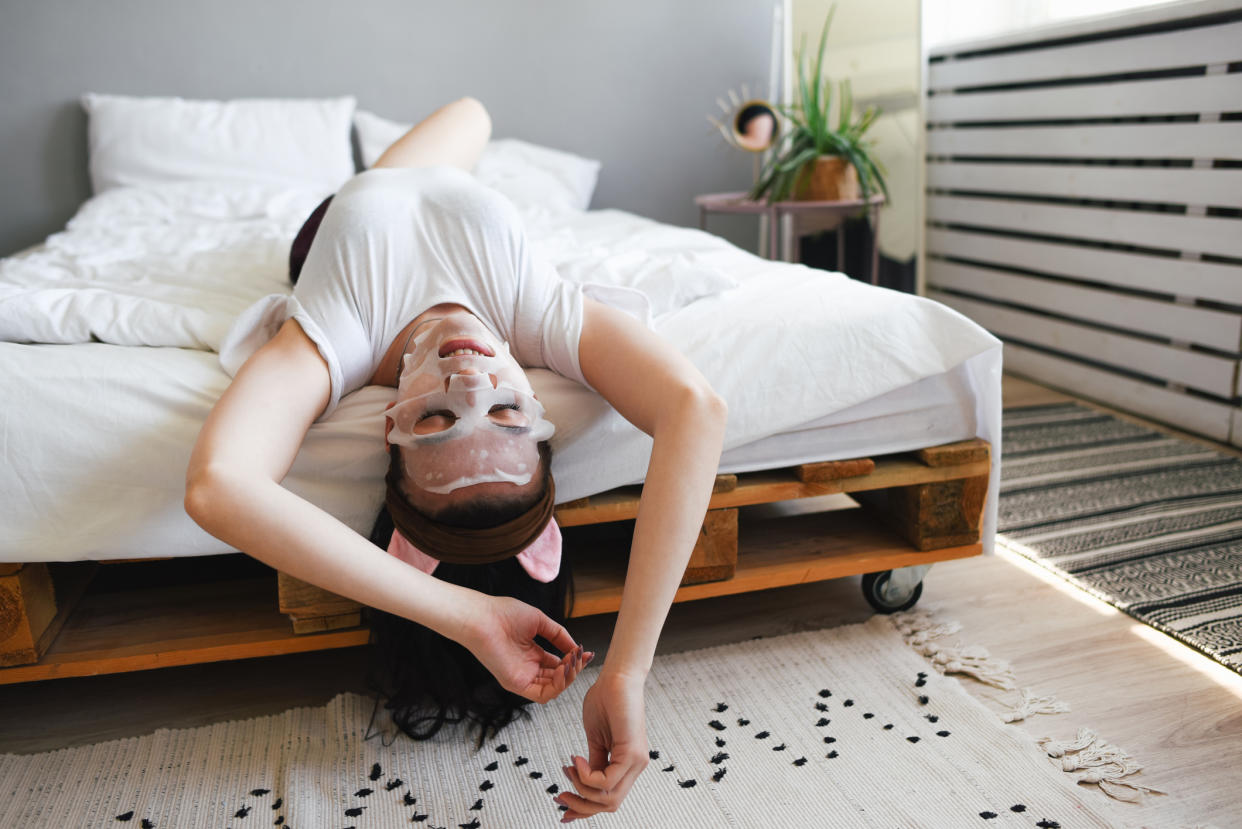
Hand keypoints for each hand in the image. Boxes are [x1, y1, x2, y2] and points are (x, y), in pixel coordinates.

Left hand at [463, 595, 593, 703]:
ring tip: (573, 661)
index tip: (587, 652)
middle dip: (574, 668)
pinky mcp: (516, 684)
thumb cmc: (504, 614)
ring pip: (554, 688)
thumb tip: (576, 647)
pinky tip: (564, 670)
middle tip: (581, 656)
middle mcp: (528, 667)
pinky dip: (558, 686)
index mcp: (531, 653)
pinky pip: (543, 695)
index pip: (558, 665)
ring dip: (569, 677)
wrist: (483, 617)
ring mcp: (522, 677)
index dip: (574, 661)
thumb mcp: (540, 621)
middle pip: (558, 677)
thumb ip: (559, 634)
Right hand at [555, 671, 648, 822]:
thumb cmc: (607, 700)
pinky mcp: (632, 753)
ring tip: (569, 770)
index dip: (585, 807)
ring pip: (609, 798)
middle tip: (560, 796)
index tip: (563, 805)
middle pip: (610, 804)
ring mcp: (636, 761)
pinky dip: (586, 776)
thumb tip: (582, 780)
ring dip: (581, 789)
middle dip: (581, 805)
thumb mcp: (595, 739)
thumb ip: (593, 762)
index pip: (609, 798)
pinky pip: (607, 780)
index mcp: (626, 764)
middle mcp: (635, 766)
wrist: (617, 677)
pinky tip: (576, 760)